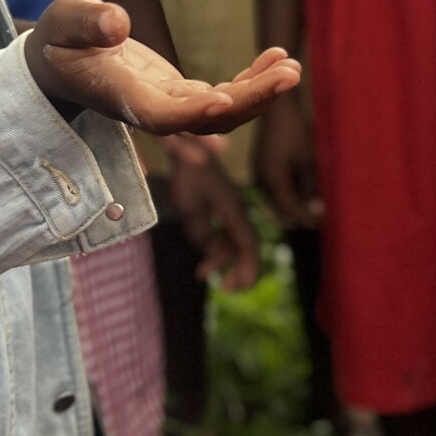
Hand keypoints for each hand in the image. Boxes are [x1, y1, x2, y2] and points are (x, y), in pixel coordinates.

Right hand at [23, 0, 300, 135]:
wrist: (59, 65)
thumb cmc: (59, 39)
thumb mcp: (64, 21)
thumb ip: (86, 22)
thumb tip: (118, 23)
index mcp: (121, 97)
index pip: (161, 116)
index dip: (192, 112)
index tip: (225, 99)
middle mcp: (150, 109)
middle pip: (206, 119)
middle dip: (250, 101)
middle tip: (289, 75)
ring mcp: (169, 104)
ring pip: (221, 112)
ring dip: (259, 93)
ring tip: (292, 67)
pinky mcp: (180, 93)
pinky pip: (223, 96)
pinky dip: (251, 80)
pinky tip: (277, 58)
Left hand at [163, 138, 261, 291]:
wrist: (187, 146)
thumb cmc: (187, 175)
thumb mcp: (189, 208)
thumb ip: (201, 233)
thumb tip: (210, 252)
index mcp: (233, 210)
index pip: (248, 244)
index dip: (248, 267)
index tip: (242, 286)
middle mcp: (237, 210)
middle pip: (244, 246)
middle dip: (238, 269)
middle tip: (226, 289)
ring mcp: (230, 208)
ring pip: (232, 241)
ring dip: (221, 259)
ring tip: (202, 274)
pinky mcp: (221, 205)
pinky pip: (224, 231)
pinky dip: (216, 247)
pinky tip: (204, 259)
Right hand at [256, 88, 323, 228]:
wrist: (278, 104)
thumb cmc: (297, 130)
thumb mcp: (309, 160)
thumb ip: (311, 187)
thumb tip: (317, 212)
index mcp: (274, 179)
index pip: (290, 210)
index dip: (307, 219)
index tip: (322, 223)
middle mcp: (262, 180)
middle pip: (282, 210)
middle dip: (300, 214)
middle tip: (320, 215)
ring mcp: (259, 173)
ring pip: (277, 200)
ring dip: (294, 204)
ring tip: (315, 201)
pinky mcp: (260, 166)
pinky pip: (274, 188)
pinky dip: (288, 192)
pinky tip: (303, 186)